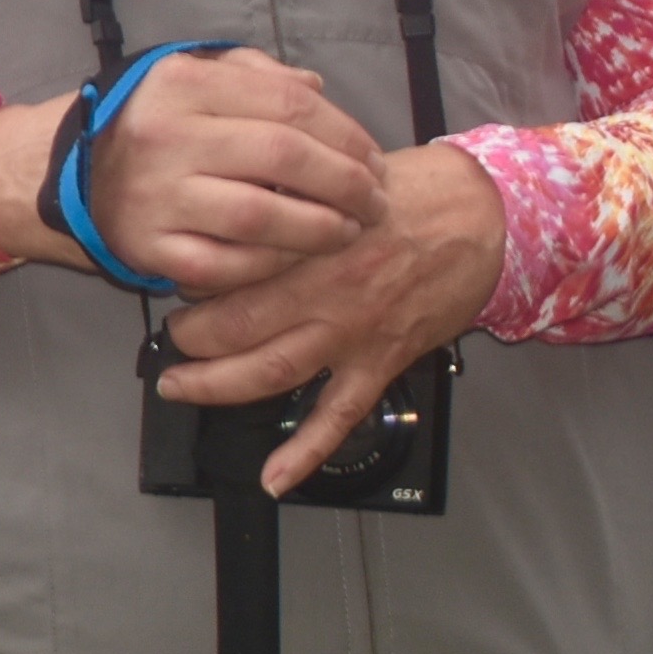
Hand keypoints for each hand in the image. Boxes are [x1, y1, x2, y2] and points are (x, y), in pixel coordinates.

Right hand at [0, 52, 386, 303]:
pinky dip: (273, 265)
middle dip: (347, 184)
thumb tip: (319, 87)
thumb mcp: (194, 77)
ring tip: (346, 231)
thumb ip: (258, 74)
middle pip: (284, 158)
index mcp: (182, 83)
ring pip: (262, 218)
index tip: (374, 159)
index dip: (346, 133)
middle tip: (375, 203)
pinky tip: (296, 258)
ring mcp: (155, 196)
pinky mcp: (149, 248)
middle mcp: (165, 136)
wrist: (72, 176)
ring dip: (320, 229)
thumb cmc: (153, 123)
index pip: (289, 103)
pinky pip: (228, 265)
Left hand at [150, 142, 508, 492]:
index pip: (230, 263)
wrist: (484, 216)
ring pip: (272, 370)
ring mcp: (352, 332)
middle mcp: (325, 289)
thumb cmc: (411, 192)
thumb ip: (286, 195)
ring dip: (218, 386)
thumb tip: (232, 200)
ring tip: (181, 388)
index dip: (191, 274)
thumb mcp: (336, 176)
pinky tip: (274, 477)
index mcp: (310, 237)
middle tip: (168, 338)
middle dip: (189, 337)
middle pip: (237, 324)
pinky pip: (338, 416)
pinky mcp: (380, 362)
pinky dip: (304, 451)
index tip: (173, 275)